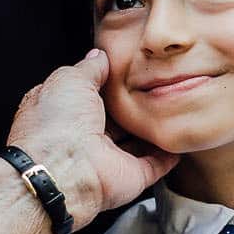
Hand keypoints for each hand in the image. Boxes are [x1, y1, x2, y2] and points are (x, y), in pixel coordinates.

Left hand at [7, 51, 176, 229]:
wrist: (63, 169)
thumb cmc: (57, 124)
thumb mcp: (70, 79)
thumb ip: (90, 68)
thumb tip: (99, 56)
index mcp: (64, 113)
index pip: (89, 95)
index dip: (107, 84)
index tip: (127, 72)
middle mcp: (84, 137)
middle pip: (114, 119)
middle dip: (131, 107)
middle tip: (154, 88)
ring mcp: (107, 158)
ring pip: (134, 143)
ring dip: (150, 130)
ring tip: (171, 110)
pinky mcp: (129, 176)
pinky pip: (153, 165)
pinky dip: (166, 156)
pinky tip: (177, 141)